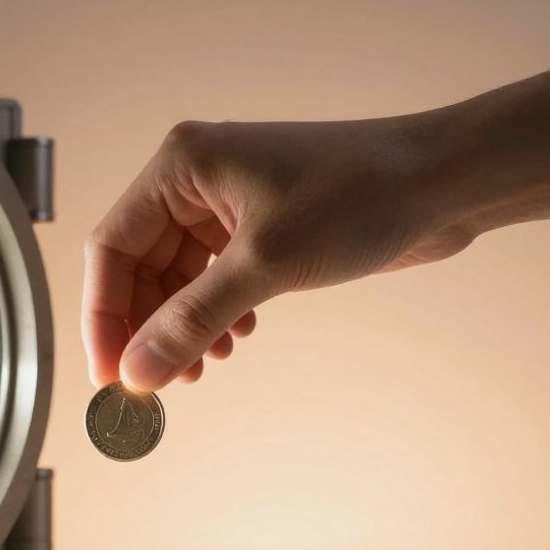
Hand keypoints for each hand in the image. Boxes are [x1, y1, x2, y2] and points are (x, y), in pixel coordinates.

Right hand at [82, 115, 477, 391]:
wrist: (444, 181)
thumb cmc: (363, 194)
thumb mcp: (266, 264)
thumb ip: (193, 320)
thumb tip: (138, 371)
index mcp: (181, 165)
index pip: (112, 248)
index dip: (105, 318)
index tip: (111, 376)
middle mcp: (196, 178)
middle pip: (140, 267)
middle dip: (147, 328)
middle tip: (156, 384)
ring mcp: (228, 202)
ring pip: (177, 278)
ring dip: (182, 327)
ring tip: (201, 367)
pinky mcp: (260, 224)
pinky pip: (213, 277)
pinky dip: (215, 313)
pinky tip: (235, 338)